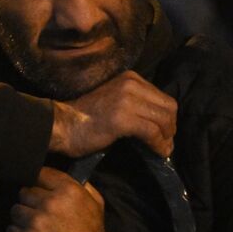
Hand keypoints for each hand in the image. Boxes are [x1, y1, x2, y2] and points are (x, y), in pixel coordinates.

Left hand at [6, 167, 111, 231]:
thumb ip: (81, 186)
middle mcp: (49, 202)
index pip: (40, 173)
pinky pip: (11, 230)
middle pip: (25, 192)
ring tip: (33, 227)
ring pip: (15, 210)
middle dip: (30, 202)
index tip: (39, 189)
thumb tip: (64, 176)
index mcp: (67, 190)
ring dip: (22, 218)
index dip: (38, 181)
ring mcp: (35, 220)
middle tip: (38, 213)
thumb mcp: (95, 204)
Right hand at [49, 71, 177, 157]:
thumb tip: (160, 120)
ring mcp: (126, 100)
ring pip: (163, 120)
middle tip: (166, 142)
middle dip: (170, 128)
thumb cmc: (84, 116)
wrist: (61, 125)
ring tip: (163, 150)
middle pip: (168, 107)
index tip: (165, 132)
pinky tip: (158, 153)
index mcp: (130, 78)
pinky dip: (159, 145)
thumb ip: (135, 102)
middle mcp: (130, 84)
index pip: (163, 97)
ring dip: (167, 138)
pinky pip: (152, 132)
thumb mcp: (114, 99)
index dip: (168, 117)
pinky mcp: (123, 118)